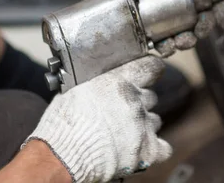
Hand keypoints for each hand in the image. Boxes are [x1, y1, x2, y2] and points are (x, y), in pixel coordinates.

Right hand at [24, 56, 171, 182]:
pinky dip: (154, 148)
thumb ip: (99, 82)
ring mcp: (143, 126)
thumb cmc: (62, 124)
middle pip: (150, 97)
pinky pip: (163, 148)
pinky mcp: (146, 151)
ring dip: (143, 125)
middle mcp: (136, 101)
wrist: (60, 156)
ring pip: (154, 120)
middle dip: (139, 103)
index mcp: (120, 81)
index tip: (150, 73)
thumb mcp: (76, 88)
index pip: (151, 67)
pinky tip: (140, 148)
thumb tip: (103, 80)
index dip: (151, 70)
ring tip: (123, 133)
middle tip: (120, 112)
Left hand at [71, 0, 223, 55]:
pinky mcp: (144, 27)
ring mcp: (160, 14)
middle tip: (200, 29)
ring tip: (181, 41)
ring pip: (184, 33)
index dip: (222, 8)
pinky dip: (167, 48)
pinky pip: (161, 42)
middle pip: (201, 19)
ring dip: (188, 41)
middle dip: (205, 27)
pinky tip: (164, 46)